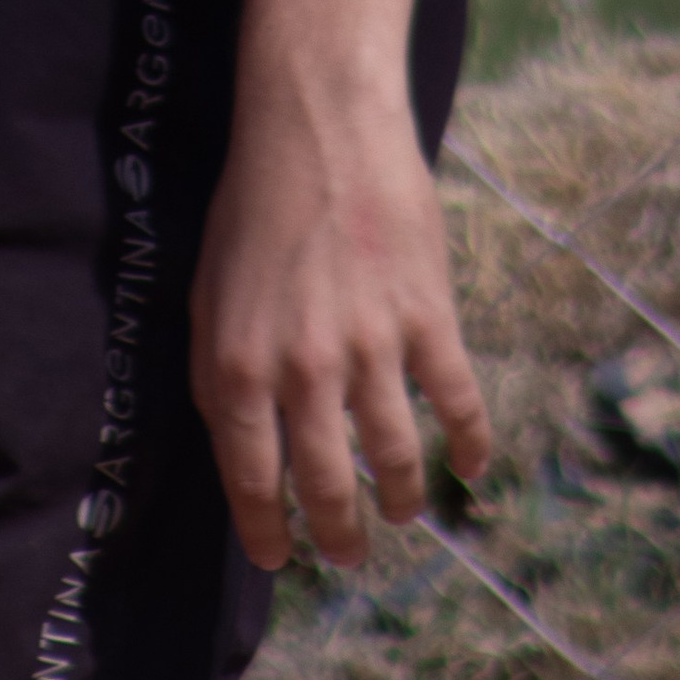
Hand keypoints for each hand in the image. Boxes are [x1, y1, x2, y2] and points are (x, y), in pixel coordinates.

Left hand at [190, 70, 488, 569]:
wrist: (318, 123)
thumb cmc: (252, 205)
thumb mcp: (208, 294)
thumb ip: (219, 376)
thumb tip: (240, 449)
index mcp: (242, 365)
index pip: (253, 479)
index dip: (268, 529)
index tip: (279, 556)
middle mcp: (306, 369)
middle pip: (330, 486)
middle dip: (340, 534)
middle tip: (348, 552)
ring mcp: (372, 345)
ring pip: (397, 458)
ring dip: (403, 500)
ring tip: (403, 513)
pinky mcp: (428, 316)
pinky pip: (459, 403)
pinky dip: (471, 444)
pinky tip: (471, 467)